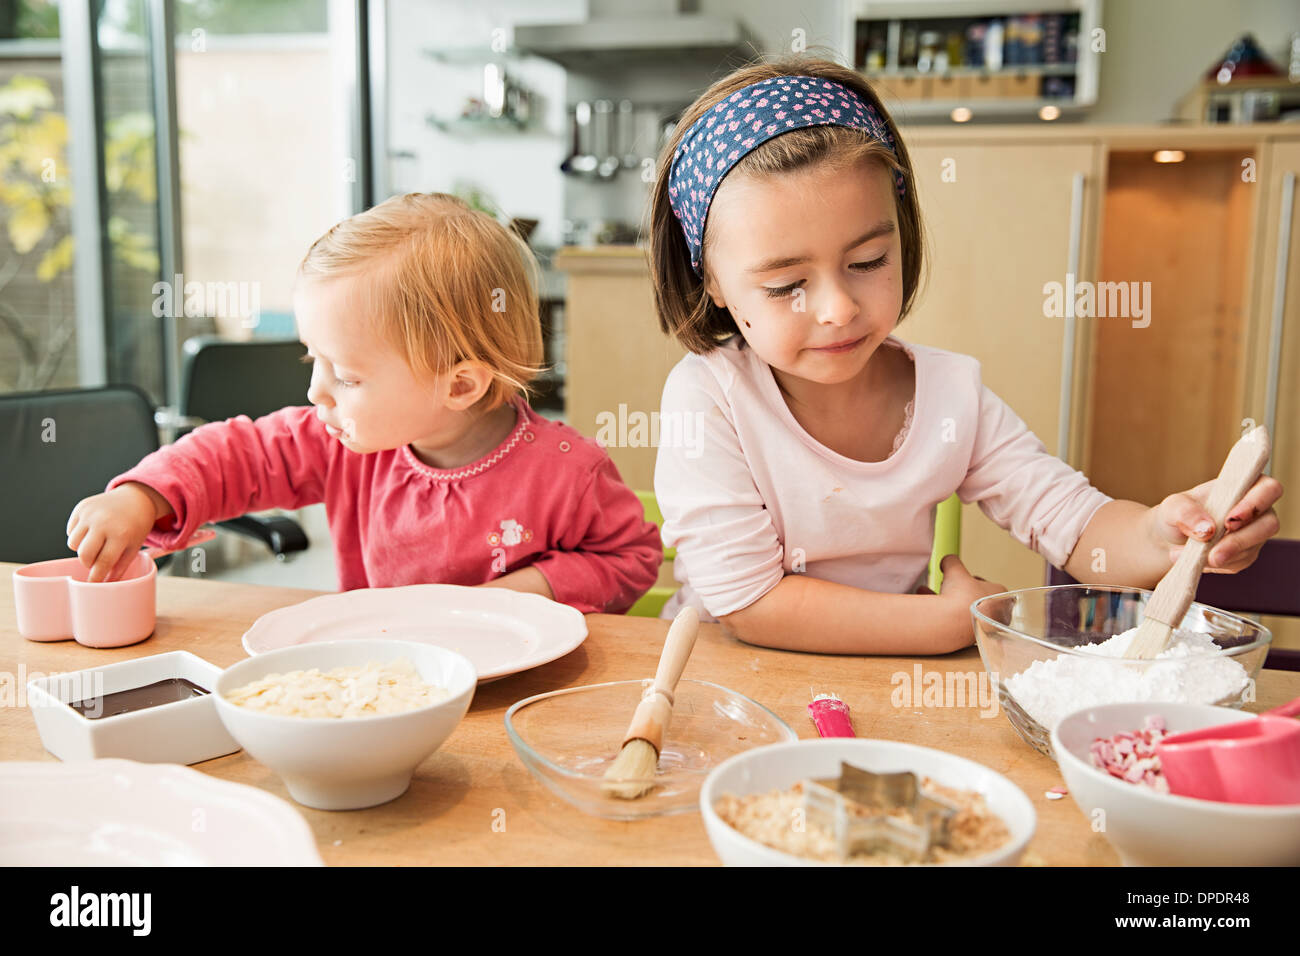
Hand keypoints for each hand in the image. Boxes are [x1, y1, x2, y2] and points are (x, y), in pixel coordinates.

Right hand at [66, 483, 169, 581]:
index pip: (103, 562)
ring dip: (81, 549)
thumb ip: (119, 567)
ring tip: (96, 543)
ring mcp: (90, 513)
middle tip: (96, 561)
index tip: (91, 586)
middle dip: (87, 563)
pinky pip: (70, 531)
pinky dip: (78, 535)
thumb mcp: (134, 547)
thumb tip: (105, 586)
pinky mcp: (81, 507)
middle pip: (83, 555)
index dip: (95, 577)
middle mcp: (103, 522)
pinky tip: (92, 531)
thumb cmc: (136, 526)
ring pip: (72, 543)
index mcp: (121, 534)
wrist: (136, 498)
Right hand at [918, 555, 1007, 644]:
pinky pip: (957, 623)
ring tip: (928, 593)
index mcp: (1000, 594)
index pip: (990, 585)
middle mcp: (997, 613)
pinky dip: (944, 615)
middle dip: (959, 592)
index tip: (962, 579)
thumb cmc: (961, 595)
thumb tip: (947, 561)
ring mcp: (984, 627)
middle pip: (977, 599)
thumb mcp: (955, 569)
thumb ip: (952, 562)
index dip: (974, 580)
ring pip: (965, 612)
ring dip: (948, 602)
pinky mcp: (971, 639)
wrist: (953, 624)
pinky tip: (929, 609)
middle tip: (946, 587)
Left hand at [1150, 475, 1282, 572]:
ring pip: (1252, 547)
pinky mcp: (1246, 554)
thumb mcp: (1173, 507)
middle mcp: (1257, 510)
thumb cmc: (1178, 513)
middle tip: (1214, 552)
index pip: (1268, 489)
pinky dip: (1216, 564)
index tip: (1229, 520)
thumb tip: (1207, 529)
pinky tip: (1198, 560)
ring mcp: (1254, 534)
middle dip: (1240, 540)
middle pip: (1269, 524)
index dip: (1255, 504)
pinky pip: (1238, 562)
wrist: (1172, 536)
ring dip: (1223, 555)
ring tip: (1194, 556)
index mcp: (1245, 486)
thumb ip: (1186, 512)